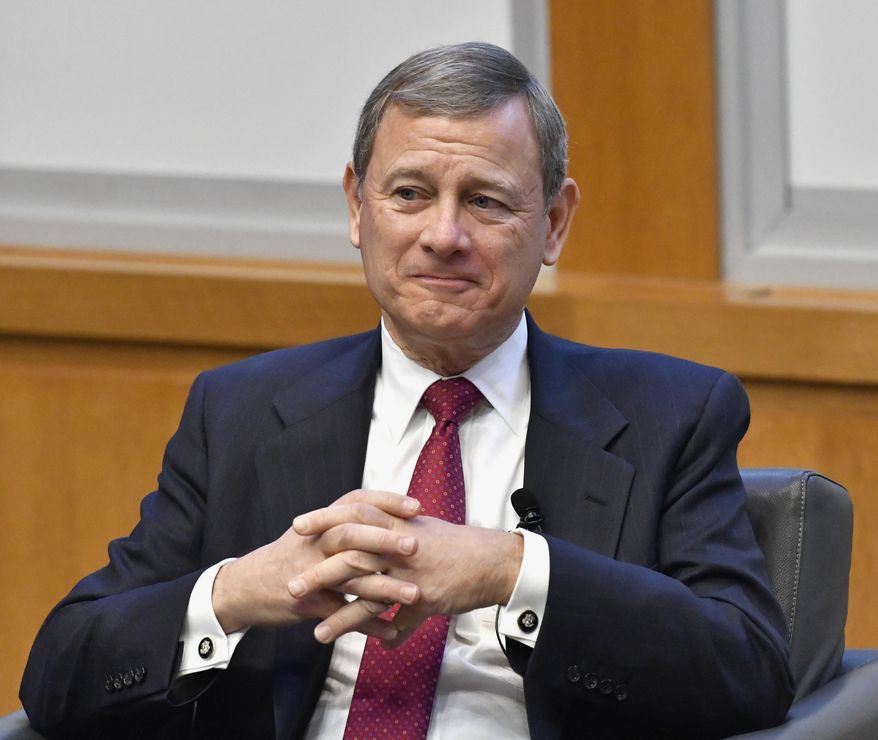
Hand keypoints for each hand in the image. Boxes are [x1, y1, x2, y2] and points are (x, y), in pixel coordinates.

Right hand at [212, 490, 422, 640]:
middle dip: (385, 538)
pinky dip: (367, 624)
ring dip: (385, 586)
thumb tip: (383, 515)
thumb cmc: (288, 559)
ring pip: (350, 575)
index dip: (386, 501)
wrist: (244, 588)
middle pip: (351, 534)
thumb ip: (344, 524)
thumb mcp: (313, 534)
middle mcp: (314, 543)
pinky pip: (341, 615)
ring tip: (415, 595)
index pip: (356, 502)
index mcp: (320, 523)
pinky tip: (391, 632)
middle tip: (416, 545)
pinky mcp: (306, 603)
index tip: (417, 507)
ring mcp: (308, 573)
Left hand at [292, 512, 523, 645]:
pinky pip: (375, 610)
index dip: (326, 517)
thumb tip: (386, 535)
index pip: (356, 512)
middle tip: (288, 563)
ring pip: (356, 576)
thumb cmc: (463, 549)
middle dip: (315, 554)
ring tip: (295, 598)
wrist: (494, 563)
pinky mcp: (415, 595)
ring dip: (323, 588)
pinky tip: (326, 630)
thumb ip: (402, 540)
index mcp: (400, 524)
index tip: (300, 523)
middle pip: (348, 543)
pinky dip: (348, 621)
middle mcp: (399, 543)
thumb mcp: (428, 535)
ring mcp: (406, 569)